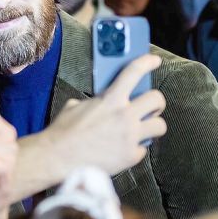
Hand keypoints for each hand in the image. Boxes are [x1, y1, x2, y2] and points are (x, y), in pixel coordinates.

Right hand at [48, 54, 166, 175]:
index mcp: (110, 99)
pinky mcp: (131, 156)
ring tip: (143, 129)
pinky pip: (143, 149)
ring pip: (160, 126)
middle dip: (156, 103)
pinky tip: (123, 150)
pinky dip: (135, 149)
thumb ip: (97, 102)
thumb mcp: (77, 106)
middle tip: (150, 107)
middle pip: (157, 99)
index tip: (154, 61)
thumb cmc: (64, 132)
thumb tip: (104, 102)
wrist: (57, 158)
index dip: (147, 62)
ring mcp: (130, 137)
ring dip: (152, 126)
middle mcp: (125, 115)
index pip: (134, 72)